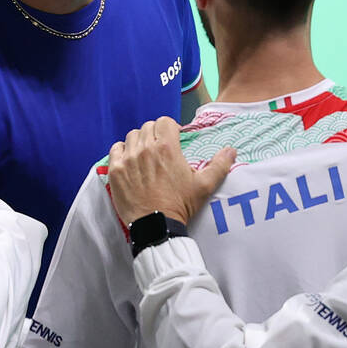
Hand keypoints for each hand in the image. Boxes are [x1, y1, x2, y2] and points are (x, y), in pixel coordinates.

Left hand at [104, 119, 236, 224]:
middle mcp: (146, 149)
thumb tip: (231, 151)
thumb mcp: (204, 186)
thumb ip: (219, 165)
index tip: (172, 139)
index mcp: (167, 148)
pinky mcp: (116, 170)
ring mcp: (128, 159)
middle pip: (148, 127)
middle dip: (155, 134)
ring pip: (132, 136)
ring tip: (144, 154)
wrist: (157, 225)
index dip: (170, 128)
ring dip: (139, 141)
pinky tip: (129, 161)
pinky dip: (122, 151)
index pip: (165, 122)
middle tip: (159, 148)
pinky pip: (115, 149)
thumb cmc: (180, 205)